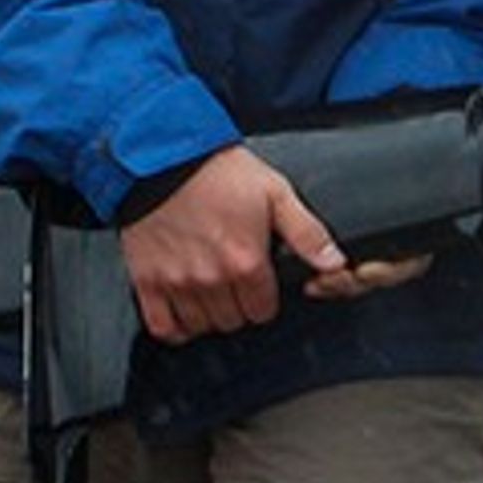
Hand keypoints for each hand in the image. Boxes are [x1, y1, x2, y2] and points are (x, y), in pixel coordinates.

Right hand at [119, 146, 423, 339]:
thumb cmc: (217, 172)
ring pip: (202, 326)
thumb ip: (307, 233)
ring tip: (210, 290)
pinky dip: (175, 327)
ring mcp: (178, 282)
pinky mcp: (148, 280)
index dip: (264, 298)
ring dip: (209, 315)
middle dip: (238, 306)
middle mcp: (212, 278)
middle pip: (234, 321)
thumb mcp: (275, 193)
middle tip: (233, 282)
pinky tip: (183, 311)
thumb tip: (334, 262)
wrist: (164, 156)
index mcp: (246, 261)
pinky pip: (164, 327)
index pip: (263, 311)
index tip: (258, 283)